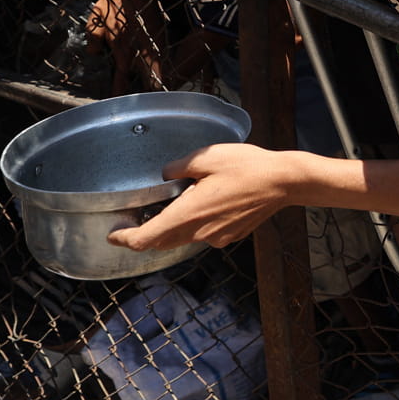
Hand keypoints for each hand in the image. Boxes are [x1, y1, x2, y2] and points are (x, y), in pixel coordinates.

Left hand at [107, 143, 300, 250]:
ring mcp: (217, 237)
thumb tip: (167, 174)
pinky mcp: (231, 236)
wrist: (284, 182)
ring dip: (173, 226)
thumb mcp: (207, 157)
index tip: (114, 235)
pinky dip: (196, 223)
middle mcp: (200, 232)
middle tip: (132, 223)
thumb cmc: (247, 167)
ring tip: (177, 204)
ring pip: (184, 237)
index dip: (125, 239)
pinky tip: (206, 203)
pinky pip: (204, 233)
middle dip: (144, 234)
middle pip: (162, 242)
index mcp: (189, 214)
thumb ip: (179, 167)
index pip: (146, 239)